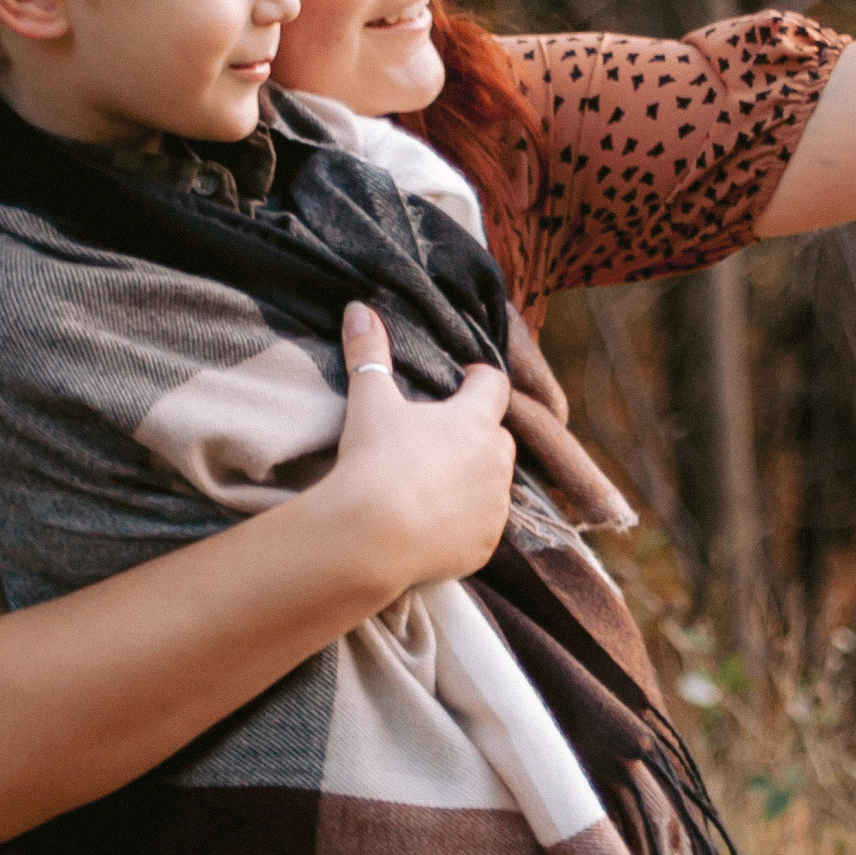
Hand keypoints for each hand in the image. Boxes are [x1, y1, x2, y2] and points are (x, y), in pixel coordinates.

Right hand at [328, 302, 513, 591]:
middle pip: (497, 436)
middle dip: (476, 434)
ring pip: (494, 484)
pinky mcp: (486, 546)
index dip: (478, 379)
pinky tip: (434, 525)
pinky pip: (483, 527)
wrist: (372, 538)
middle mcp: (496, 460)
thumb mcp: (369, 401)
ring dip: (474, 479)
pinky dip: (465, 523)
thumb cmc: (374, 461)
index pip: (494, 384)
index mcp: (475, 419)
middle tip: (438, 439)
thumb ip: (368, 353)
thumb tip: (358, 308)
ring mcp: (495, 506)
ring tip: (433, 485)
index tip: (461, 380)